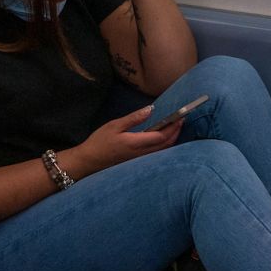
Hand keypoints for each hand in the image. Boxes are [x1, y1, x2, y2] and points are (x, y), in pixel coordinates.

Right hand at [61, 107, 181, 177]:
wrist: (88, 161)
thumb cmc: (99, 142)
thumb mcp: (114, 125)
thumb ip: (134, 118)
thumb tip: (151, 109)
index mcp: (135, 143)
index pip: (161, 136)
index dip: (173, 127)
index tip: (180, 117)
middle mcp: (141, 153)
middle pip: (166, 144)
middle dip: (176, 132)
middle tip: (182, 120)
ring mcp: (140, 159)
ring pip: (163, 151)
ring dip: (172, 139)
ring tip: (176, 127)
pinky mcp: (137, 161)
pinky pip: (157, 154)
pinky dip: (165, 145)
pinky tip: (164, 138)